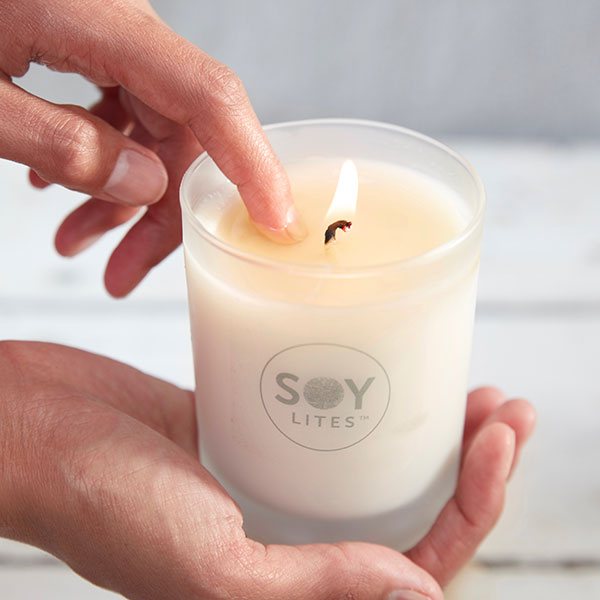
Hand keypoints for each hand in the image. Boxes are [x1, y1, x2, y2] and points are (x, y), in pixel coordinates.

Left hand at [0, 0, 301, 296]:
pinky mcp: (87, 49)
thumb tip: (145, 186)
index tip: (279, 224)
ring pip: (151, 131)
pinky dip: (98, 161)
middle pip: (184, 131)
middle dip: (161, 213)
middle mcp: (121, 28)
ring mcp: (106, 38)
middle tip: (122, 274)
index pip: (210, 98)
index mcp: (102, 20)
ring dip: (123, 197)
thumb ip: (61, 142)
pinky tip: (59, 190)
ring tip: (76, 244)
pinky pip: (117, 114)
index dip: (253, 164)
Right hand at [0, 341, 534, 599]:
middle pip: (407, 510)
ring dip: (427, 429)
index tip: (497, 440)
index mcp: (281, 589)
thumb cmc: (98, 498)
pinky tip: (393, 372)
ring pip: (374, 466)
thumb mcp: (206, 566)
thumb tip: (418, 594)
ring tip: (475, 392)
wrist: (38, 427)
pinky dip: (368, 402)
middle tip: (506, 409)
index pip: (413, 563)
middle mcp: (286, 540)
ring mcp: (271, 481)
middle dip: (470, 465)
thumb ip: (309, 588)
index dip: (471, 509)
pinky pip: (326, 424)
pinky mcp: (250, 429)